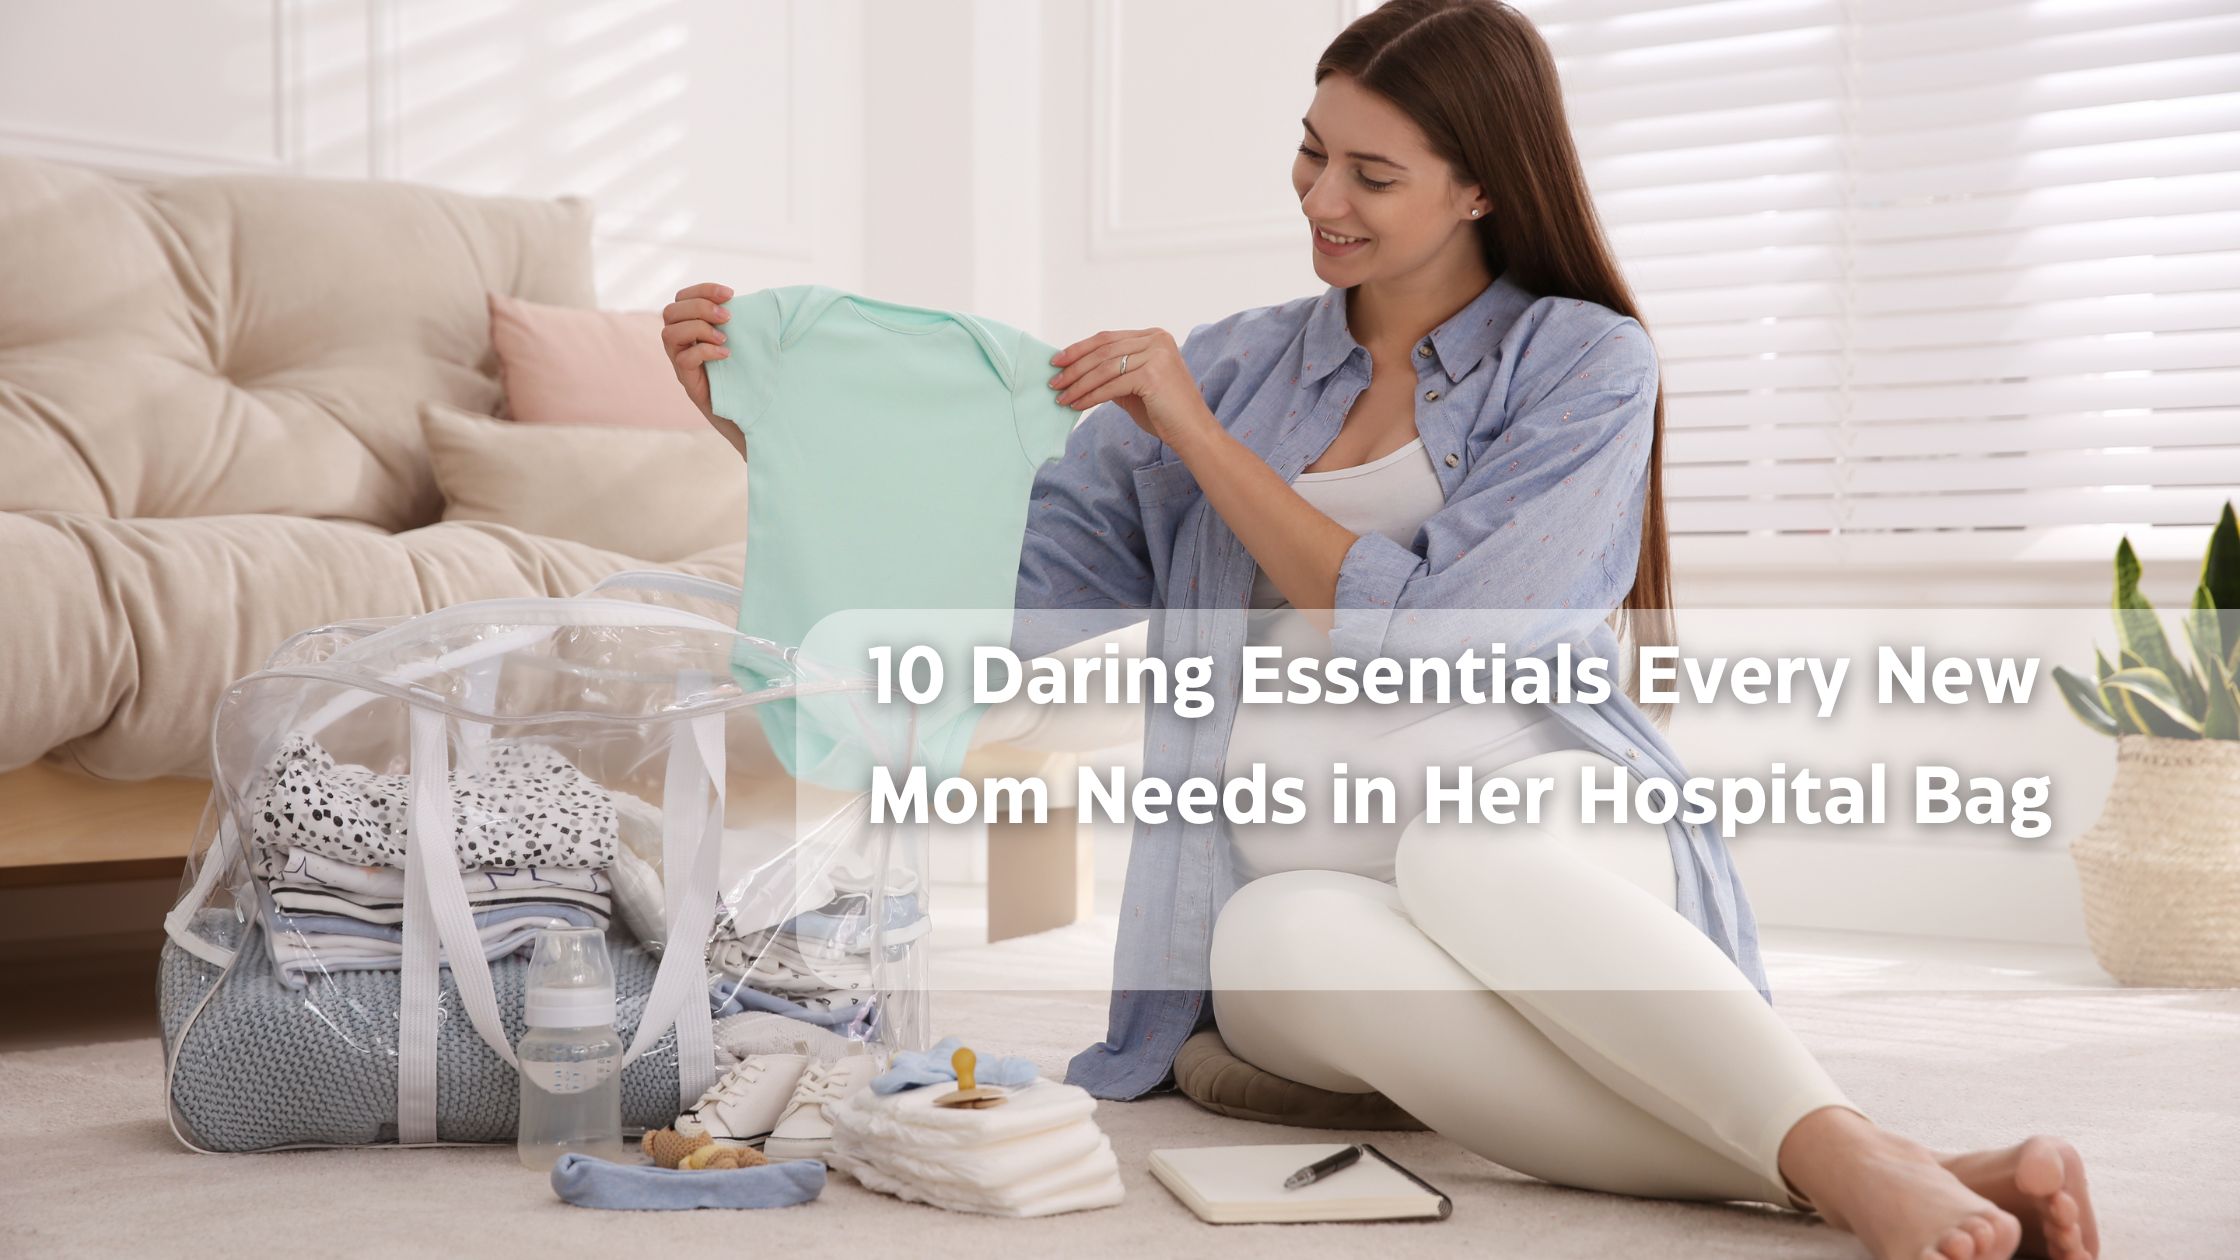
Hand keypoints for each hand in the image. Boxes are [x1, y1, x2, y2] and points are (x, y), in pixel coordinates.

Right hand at [662, 282, 740, 456]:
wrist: (751, 414)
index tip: (731, 294)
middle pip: (670, 311)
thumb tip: (770, 298)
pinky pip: (682, 360)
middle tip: (728, 317)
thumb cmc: (751, 374)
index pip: (682, 297)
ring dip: (698, 328)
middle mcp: (681, 344)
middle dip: (700, 307)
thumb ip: (746, 320)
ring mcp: (681, 363)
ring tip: (725, 338)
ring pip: (669, 334)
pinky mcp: (688, 382)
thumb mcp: (749, 341)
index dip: (703, 290)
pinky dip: (704, 351)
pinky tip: (726, 355)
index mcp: (692, 327)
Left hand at [1048, 327, 1214, 450]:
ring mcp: (1156, 355)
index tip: (1058, 361)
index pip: (1108, 338)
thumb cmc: (1165, 413)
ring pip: (1104, 367)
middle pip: (1103, 350)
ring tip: (1061, 397)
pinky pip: (1112, 385)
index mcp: (1155, 337)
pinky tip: (1077, 405)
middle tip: (1054, 381)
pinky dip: (1091, 396)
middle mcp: (1157, 340)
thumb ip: (1113, 373)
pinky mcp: (1152, 374)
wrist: (1193, 433)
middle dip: (1074, 367)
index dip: (1079, 349)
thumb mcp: (1135, 386)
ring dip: (1078, 384)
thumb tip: (1077, 371)